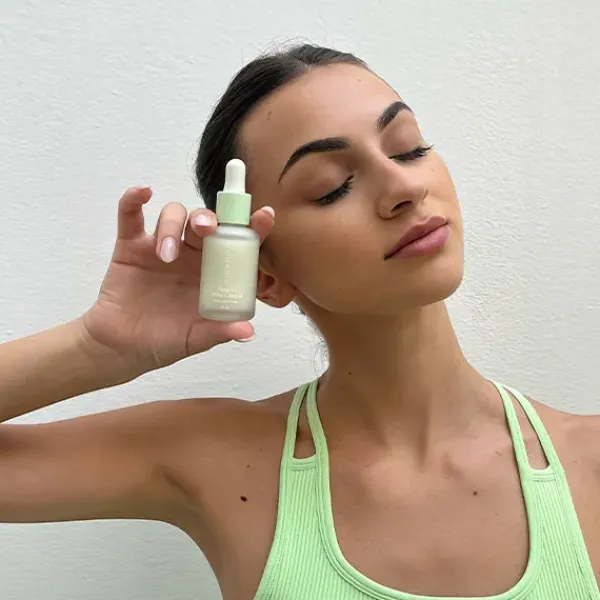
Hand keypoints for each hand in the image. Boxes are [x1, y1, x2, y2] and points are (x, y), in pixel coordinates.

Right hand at [80, 186, 273, 379]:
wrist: (123, 348)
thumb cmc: (164, 341)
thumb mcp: (196, 338)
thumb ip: (220, 331)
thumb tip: (248, 331)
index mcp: (212, 271)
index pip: (236, 242)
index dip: (251, 227)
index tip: (265, 215)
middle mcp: (191, 254)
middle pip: (205, 221)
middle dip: (209, 218)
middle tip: (206, 229)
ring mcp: (161, 247)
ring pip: (173, 215)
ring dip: (172, 226)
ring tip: (165, 255)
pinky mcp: (131, 247)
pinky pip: (130, 216)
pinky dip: (133, 200)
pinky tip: (142, 193)